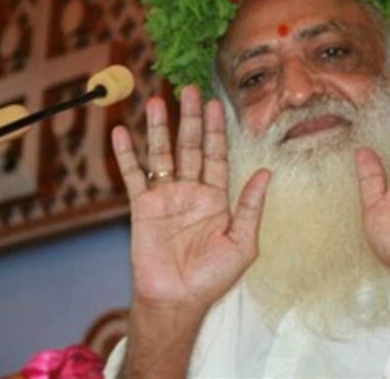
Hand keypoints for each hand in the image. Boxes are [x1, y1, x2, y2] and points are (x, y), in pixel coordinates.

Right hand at [111, 86, 270, 312]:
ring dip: (158, 128)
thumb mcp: (243, 243)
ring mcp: (165, 197)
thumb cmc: (213, 277)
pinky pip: (133, 176)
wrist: (178, 300)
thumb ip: (251, 206)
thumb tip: (267, 172)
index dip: (216, 130)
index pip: (216, 155)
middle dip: (190, 118)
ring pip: (161, 154)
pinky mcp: (142, 207)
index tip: (216, 104)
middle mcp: (191, 191)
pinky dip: (126, 155)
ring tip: (155, 100)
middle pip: (190, 146)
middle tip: (189, 89)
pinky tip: (122, 133)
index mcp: (216, 197)